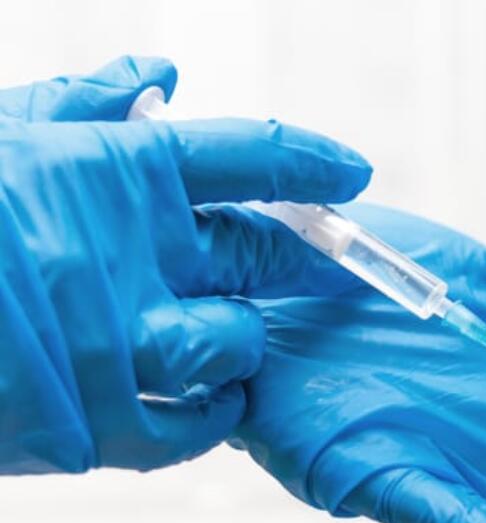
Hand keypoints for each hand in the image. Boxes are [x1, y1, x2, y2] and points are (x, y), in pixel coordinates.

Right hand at [0, 61, 370, 473]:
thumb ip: (76, 101)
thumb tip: (156, 75)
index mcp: (107, 172)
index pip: (245, 153)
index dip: (308, 160)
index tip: (355, 172)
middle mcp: (126, 259)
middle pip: (259, 259)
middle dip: (301, 265)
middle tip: (325, 270)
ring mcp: (114, 347)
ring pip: (231, 347)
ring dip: (239, 342)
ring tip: (229, 339)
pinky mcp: (93, 426)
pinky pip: (189, 431)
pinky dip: (209, 419)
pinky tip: (212, 403)